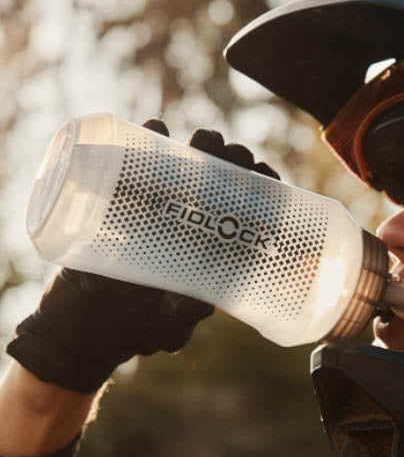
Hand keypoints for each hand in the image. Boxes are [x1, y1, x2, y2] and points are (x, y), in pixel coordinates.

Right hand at [6, 120, 279, 393]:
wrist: (84, 329)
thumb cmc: (136, 328)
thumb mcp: (168, 326)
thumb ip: (183, 316)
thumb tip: (200, 304)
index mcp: (213, 247)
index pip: (248, 207)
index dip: (261, 186)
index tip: (264, 174)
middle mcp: (192, 222)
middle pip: (224, 180)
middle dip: (235, 159)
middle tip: (236, 153)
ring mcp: (159, 208)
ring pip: (189, 166)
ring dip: (202, 146)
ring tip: (206, 140)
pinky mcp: (124, 202)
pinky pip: (139, 164)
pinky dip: (149, 141)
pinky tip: (157, 127)